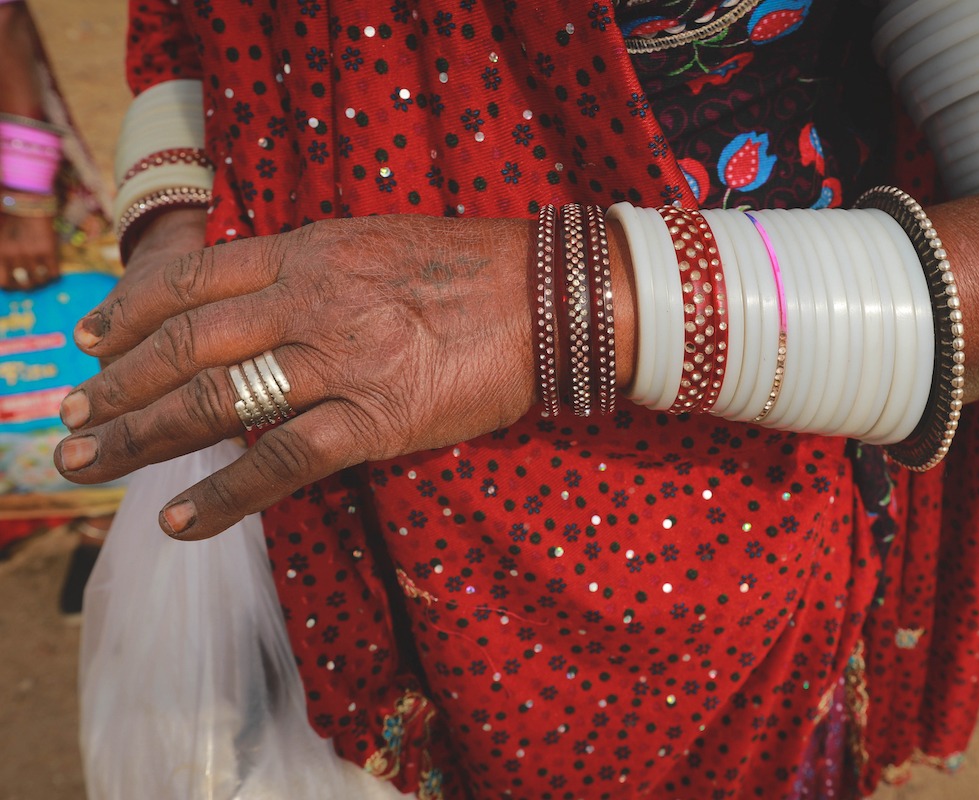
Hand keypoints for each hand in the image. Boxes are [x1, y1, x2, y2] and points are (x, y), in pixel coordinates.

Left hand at [0, 213, 58, 289]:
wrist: (27, 199)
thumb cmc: (10, 216)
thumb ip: (2, 253)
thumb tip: (8, 271)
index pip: (3, 283)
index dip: (10, 287)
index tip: (15, 284)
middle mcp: (13, 256)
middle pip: (22, 285)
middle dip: (27, 287)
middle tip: (30, 283)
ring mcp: (31, 253)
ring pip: (39, 281)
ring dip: (42, 282)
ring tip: (43, 278)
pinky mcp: (48, 250)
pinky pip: (53, 273)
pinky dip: (54, 276)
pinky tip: (53, 271)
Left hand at [54, 215, 540, 539]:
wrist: (552, 296)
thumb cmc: (473, 267)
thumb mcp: (377, 242)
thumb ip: (312, 268)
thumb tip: (257, 301)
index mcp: (310, 251)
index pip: (193, 279)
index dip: (131, 311)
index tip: (92, 340)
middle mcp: (310, 301)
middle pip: (186, 344)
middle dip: (115, 385)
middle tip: (68, 418)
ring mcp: (340, 361)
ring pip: (217, 402)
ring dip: (141, 437)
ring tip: (87, 463)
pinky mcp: (377, 419)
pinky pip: (285, 462)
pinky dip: (226, 495)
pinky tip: (179, 520)